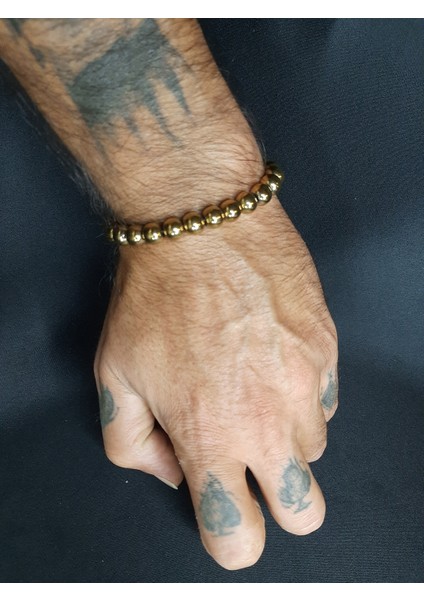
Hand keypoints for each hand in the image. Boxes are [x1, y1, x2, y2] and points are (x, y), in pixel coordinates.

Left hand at [94, 195, 337, 569]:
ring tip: (254, 394)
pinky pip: (326, 400)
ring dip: (286, 439)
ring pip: (315, 451)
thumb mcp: (113, 375)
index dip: (228, 538)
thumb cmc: (156, 294)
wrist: (202, 223)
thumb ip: (131, 444)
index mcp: (211, 436)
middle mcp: (269, 420)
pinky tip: (272, 362)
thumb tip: (172, 468)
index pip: (236, 538)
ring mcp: (308, 383)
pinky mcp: (328, 349)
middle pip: (304, 514)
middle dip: (277, 503)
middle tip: (250, 465)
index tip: (222, 516)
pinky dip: (302, 396)